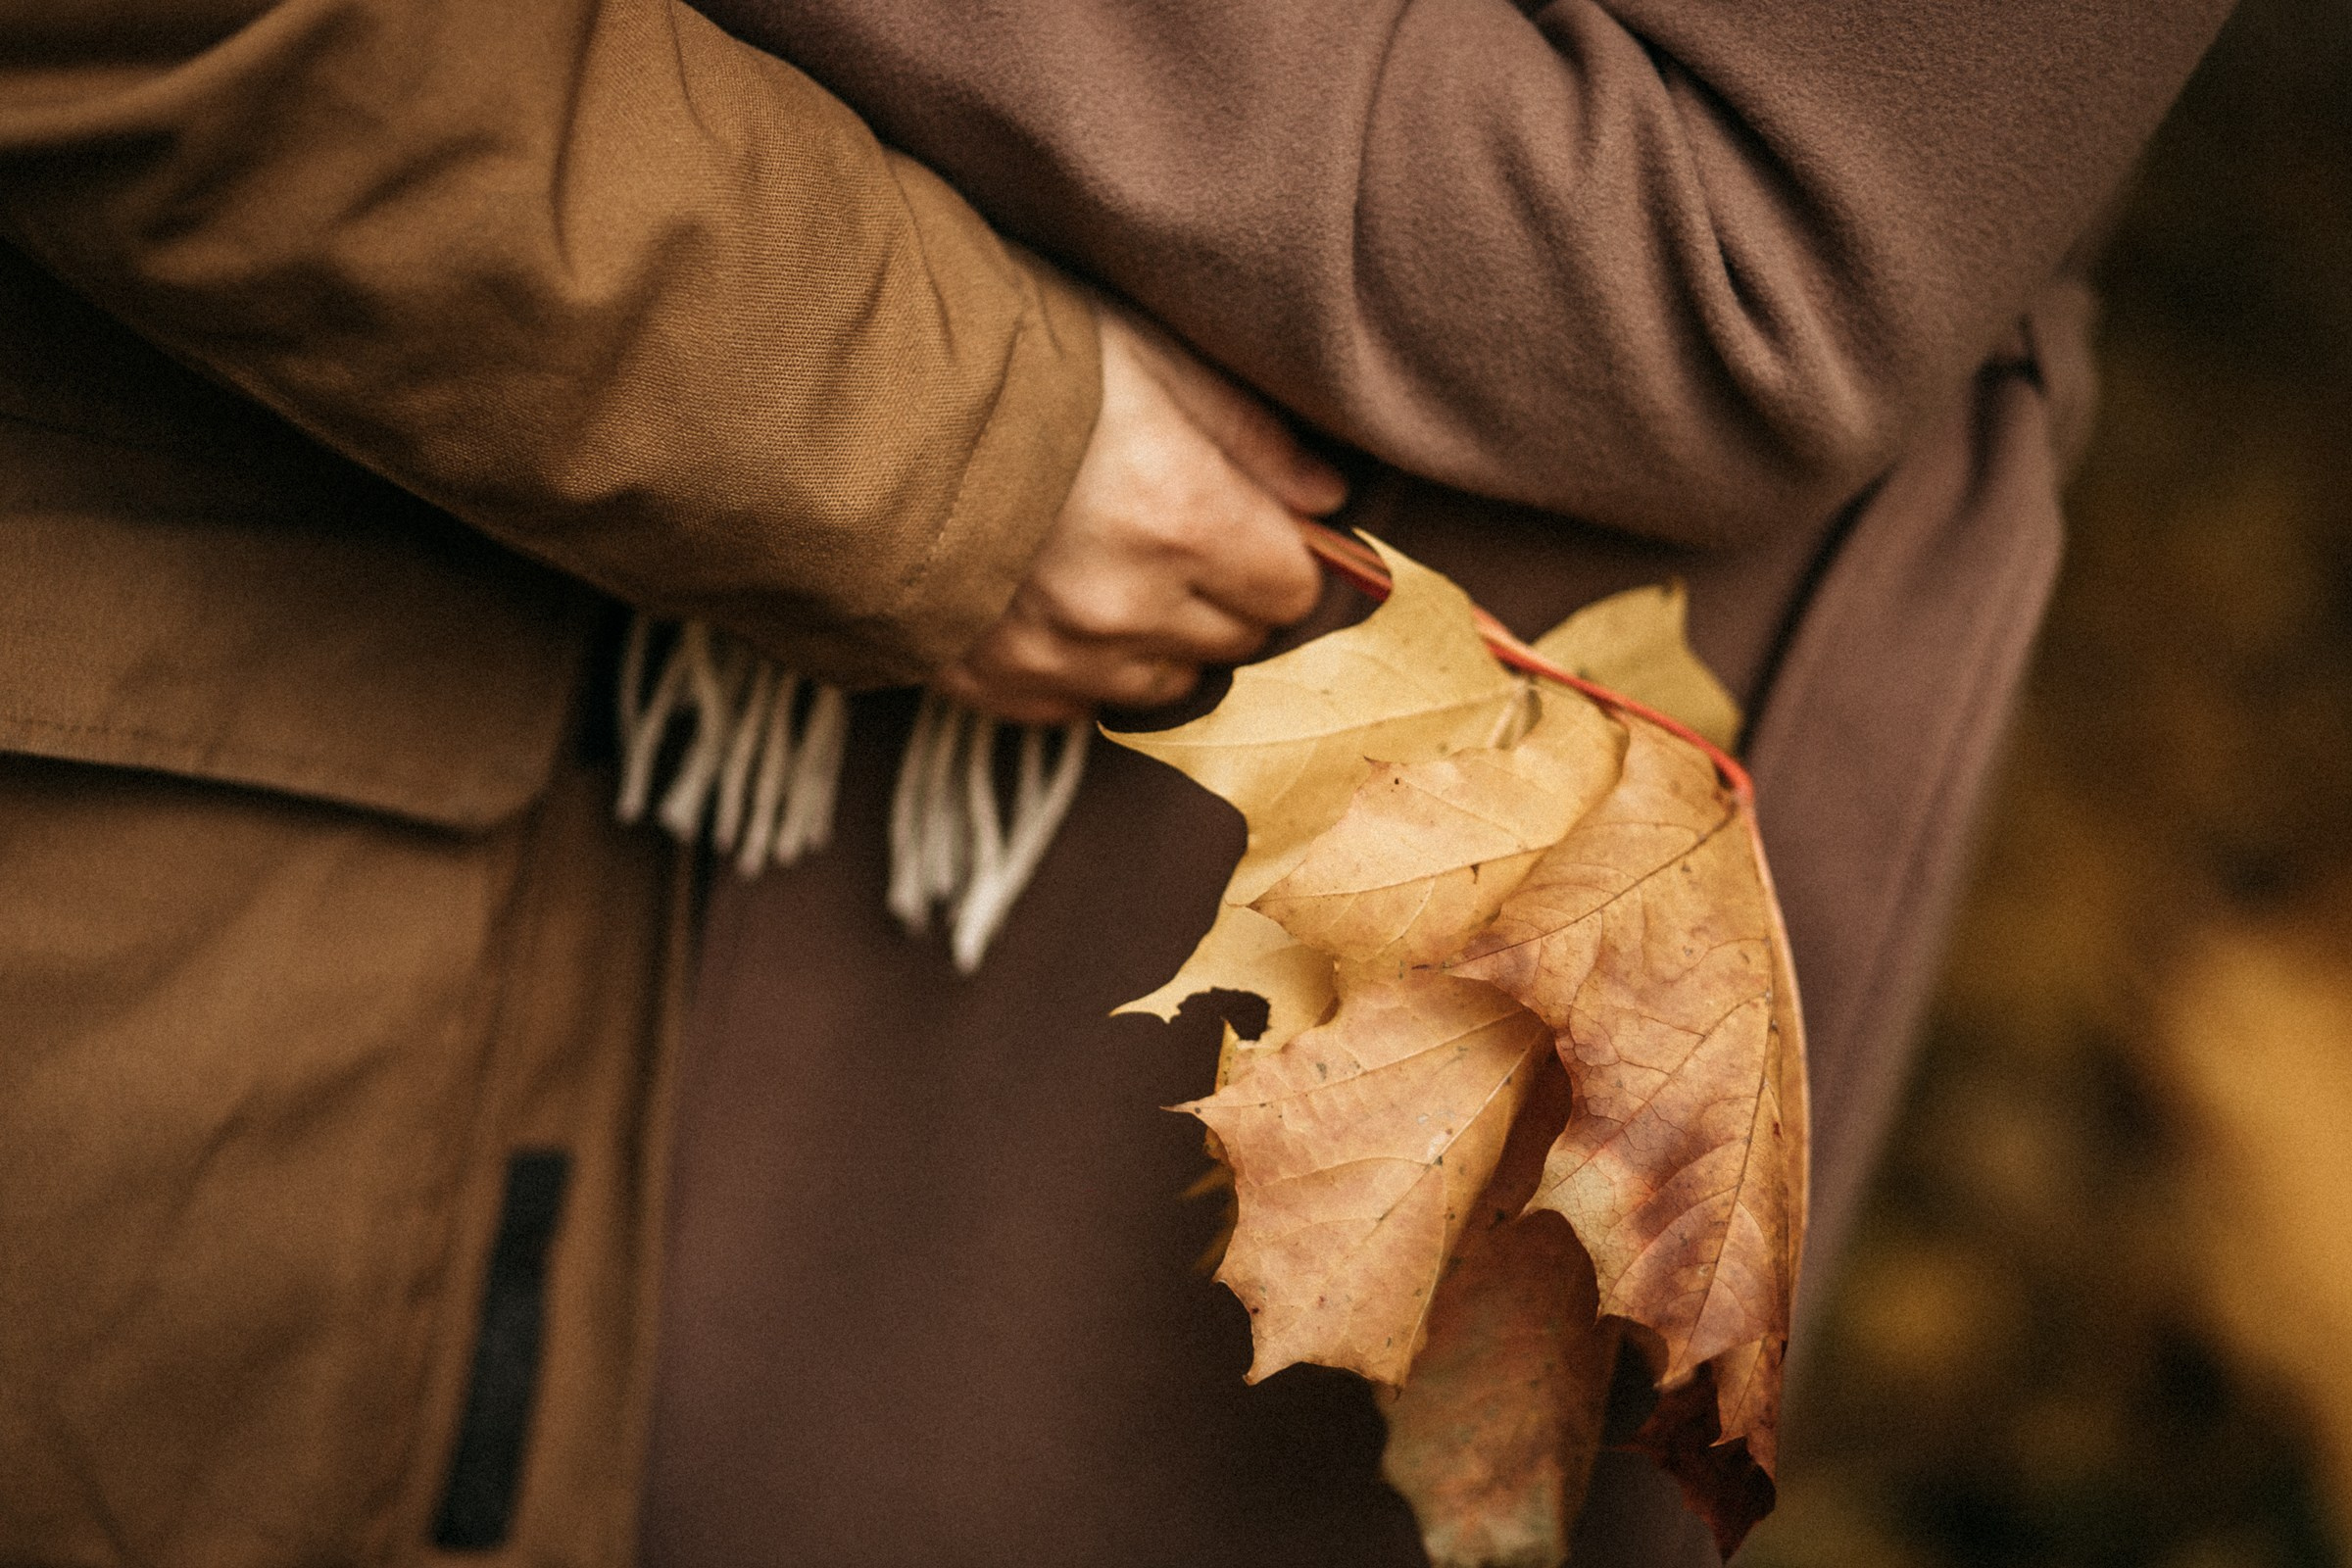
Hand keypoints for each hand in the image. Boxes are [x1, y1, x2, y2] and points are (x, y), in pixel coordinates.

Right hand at [933, 306, 1343, 724]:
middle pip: (1236, 641)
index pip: (1292, 587)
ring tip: (1115, 571)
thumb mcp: (1143, 356)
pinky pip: (1080, 709)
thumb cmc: (1006, 361)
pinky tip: (1058, 609)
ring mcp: (1057, 656)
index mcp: (1180, 519)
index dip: (1281, 553)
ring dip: (1161, 640)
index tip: (1254, 526)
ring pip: (1165, 686)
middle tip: (1177, 537)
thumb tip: (1328, 499)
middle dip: (1226, 595)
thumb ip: (1249, 434)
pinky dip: (1085, 671)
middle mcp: (1128, 606)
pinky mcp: (993, 685)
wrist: (850, 404)